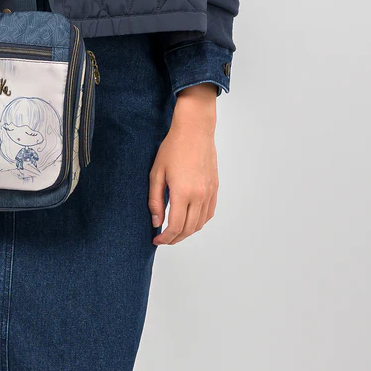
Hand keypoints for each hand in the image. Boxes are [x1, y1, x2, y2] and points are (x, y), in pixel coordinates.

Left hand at [149, 85, 218, 244]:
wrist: (195, 130)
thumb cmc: (173, 147)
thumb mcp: (156, 172)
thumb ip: (155, 200)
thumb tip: (156, 222)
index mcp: (183, 193)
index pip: (175, 226)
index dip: (165, 238)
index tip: (156, 240)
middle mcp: (199, 196)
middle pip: (189, 229)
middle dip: (175, 239)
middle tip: (163, 239)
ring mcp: (209, 192)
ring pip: (200, 223)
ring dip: (187, 232)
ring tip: (175, 232)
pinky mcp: (215, 188)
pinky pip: (209, 213)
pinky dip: (199, 222)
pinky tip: (190, 220)